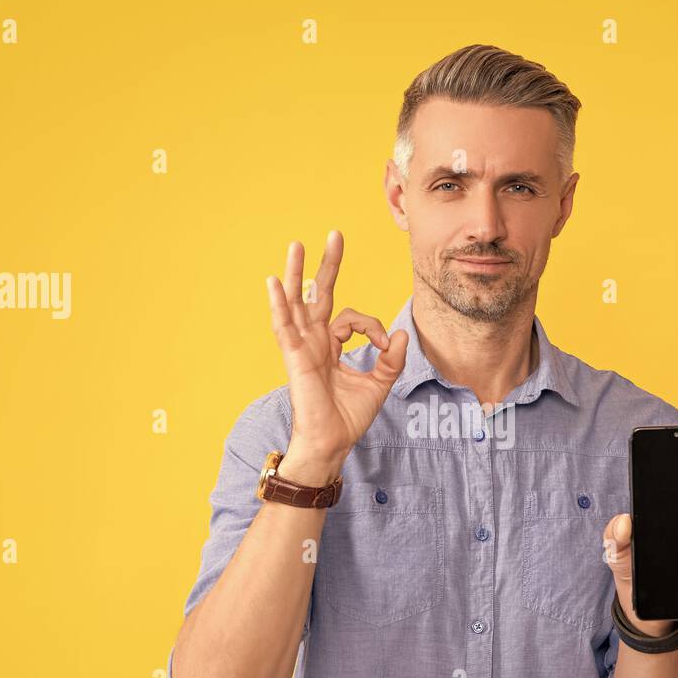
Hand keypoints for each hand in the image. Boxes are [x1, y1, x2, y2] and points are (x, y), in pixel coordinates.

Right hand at [265, 231, 408, 466]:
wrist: (332, 443)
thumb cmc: (348, 418)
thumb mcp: (378, 384)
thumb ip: (391, 360)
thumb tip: (402, 334)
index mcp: (331, 346)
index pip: (352, 318)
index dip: (372, 326)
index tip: (385, 344)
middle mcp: (314, 341)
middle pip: (318, 295)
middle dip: (327, 265)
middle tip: (335, 235)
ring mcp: (302, 347)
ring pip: (297, 303)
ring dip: (296, 273)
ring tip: (296, 245)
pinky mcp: (295, 357)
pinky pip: (284, 327)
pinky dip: (278, 304)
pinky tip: (274, 283)